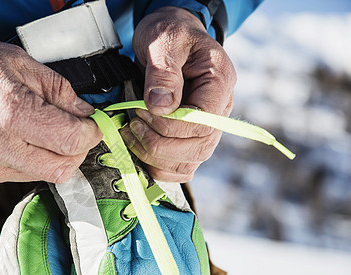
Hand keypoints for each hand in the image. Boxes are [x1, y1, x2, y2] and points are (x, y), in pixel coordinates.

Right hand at [0, 32, 101, 185]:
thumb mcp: (19, 61)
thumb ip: (59, 91)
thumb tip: (85, 113)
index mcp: (10, 110)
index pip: (70, 140)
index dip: (91, 134)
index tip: (94, 127)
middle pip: (61, 168)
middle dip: (77, 151)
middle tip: (77, 133)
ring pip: (41, 175)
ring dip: (53, 156)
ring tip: (43, 132)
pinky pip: (16, 177)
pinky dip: (28, 162)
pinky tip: (18, 141)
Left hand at [123, 6, 235, 181]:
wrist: (170, 36)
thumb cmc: (170, 33)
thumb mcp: (165, 41)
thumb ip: (163, 73)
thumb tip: (160, 107)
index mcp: (219, 83)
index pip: (204, 122)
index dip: (171, 126)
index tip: (143, 113)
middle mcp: (218, 110)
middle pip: (199, 148)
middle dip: (159, 144)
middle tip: (133, 126)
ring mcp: (205, 126)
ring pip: (189, 162)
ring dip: (155, 158)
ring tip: (131, 135)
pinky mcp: (189, 136)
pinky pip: (180, 165)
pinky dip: (157, 165)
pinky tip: (138, 149)